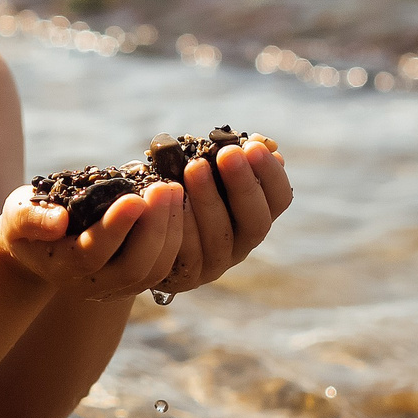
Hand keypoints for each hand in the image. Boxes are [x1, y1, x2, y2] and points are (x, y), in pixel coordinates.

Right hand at [0, 178, 186, 302]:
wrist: (38, 247)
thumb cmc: (27, 223)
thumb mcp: (18, 213)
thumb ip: (31, 217)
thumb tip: (58, 221)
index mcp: (61, 266)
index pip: (93, 252)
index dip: (116, 227)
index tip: (136, 197)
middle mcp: (90, 284)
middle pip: (133, 267)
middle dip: (154, 227)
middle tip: (165, 187)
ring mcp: (115, 287)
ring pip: (154, 270)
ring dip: (171, 232)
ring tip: (173, 190)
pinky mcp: (134, 279)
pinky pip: (164, 266)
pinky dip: (177, 237)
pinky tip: (177, 205)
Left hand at [150, 138, 292, 301]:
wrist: (139, 233)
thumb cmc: (177, 192)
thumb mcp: (201, 172)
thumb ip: (226, 160)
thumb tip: (262, 141)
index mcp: (252, 216)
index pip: (278, 200)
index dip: (271, 174)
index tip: (253, 146)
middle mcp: (240, 244)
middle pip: (256, 223)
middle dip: (243, 185)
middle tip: (227, 154)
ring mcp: (215, 264)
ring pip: (219, 237)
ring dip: (208, 199)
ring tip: (194, 167)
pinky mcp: (184, 276)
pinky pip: (185, 252)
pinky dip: (180, 224)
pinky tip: (169, 199)